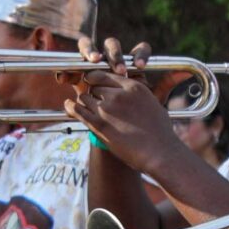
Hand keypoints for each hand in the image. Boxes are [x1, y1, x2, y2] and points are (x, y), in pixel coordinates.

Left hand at [69, 41, 180, 175]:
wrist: (160, 153)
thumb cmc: (160, 133)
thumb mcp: (154, 104)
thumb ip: (139, 95)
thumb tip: (132, 94)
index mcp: (134, 87)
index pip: (105, 75)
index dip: (98, 80)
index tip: (95, 85)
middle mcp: (120, 94)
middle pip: (94, 86)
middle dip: (93, 94)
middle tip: (93, 102)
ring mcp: (108, 108)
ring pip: (84, 97)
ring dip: (84, 104)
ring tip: (85, 109)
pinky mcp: (99, 124)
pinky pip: (77, 110)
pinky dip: (71, 108)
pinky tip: (68, 107)